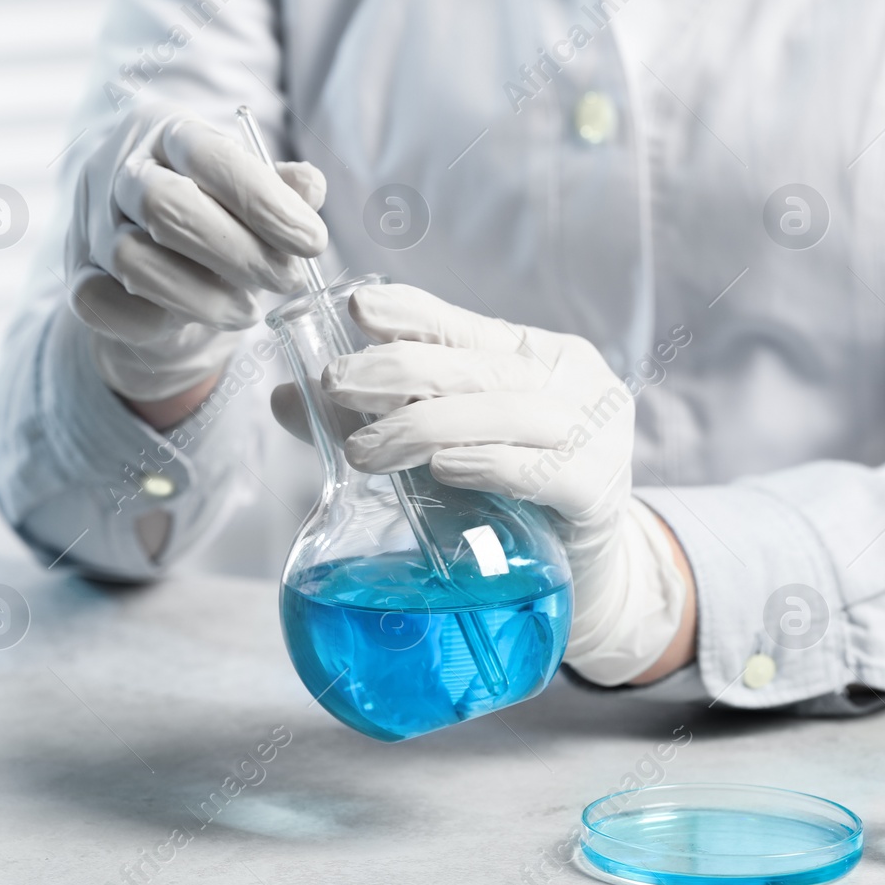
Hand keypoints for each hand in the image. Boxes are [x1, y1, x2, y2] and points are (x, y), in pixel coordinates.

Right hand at [65, 103, 327, 401]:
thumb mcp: (254, 192)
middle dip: (237, 252)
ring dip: (203, 296)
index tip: (312, 242)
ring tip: (248, 310)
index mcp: (169, 132)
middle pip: (166, 205)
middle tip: (286, 281)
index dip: (264, 201)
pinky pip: (103, 304)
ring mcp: (92, 225)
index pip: (211, 156)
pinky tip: (194, 321)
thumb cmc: (216, 214)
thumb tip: (308, 188)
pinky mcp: (77, 279)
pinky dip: (155, 320)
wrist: (156, 260)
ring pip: (134, 260)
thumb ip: (284, 189)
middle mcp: (121, 170)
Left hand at [311, 283, 688, 685]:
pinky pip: (544, 472)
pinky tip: (444, 469)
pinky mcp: (600, 494)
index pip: (468, 324)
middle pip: (480, 366)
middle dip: (400, 369)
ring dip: (428, 425)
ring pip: (509, 413)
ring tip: (364, 449)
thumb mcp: (445, 446)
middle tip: (334, 383)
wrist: (584, 577)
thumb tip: (284, 398)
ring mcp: (597, 436)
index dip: (415, 313)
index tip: (359, 308)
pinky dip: (489, 465)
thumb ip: (374, 419)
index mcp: (537, 355)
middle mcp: (574, 383)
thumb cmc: (508, 498)